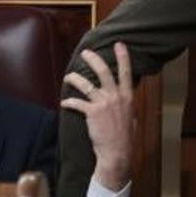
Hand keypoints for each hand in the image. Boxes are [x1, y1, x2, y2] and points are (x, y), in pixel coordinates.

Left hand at [61, 42, 133, 191]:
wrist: (117, 152)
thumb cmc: (124, 138)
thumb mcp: (131, 119)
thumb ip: (126, 107)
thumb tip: (124, 103)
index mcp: (127, 97)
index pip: (126, 73)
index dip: (123, 57)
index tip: (119, 44)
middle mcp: (116, 97)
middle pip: (103, 71)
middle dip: (93, 59)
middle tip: (85, 53)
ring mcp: (104, 104)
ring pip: (86, 84)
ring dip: (75, 78)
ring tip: (69, 76)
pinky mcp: (92, 113)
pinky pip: (77, 103)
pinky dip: (69, 102)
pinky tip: (64, 103)